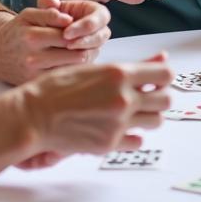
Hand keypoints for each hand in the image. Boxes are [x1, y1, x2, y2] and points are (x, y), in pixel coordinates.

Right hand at [0, 0, 110, 84]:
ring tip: (85, 53)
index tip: (86, 31)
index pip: (68, 34)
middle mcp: (34, 57)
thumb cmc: (14, 33)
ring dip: (81, 61)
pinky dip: (71, 72)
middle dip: (85, 47)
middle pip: (73, 54)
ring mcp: (35, 74)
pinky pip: (61, 79)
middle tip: (92, 44)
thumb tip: (68, 19)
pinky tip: (73, 65)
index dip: (80, 32)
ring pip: (70, 68)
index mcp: (33, 36)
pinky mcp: (35, 85)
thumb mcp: (27, 15)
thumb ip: (48, 13)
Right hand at [16, 54, 172, 158]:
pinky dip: (133, 134)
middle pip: (166, 100)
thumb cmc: (59, 86)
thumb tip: (163, 57)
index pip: (166, 74)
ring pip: (156, 121)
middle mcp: (124, 99)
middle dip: (160, 96)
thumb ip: (131, 66)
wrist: (34, 115)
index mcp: (120, 74)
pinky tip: (119, 127)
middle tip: (146, 96)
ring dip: (149, 116)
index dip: (163, 76)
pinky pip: (138, 141)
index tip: (155, 78)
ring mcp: (118, 123)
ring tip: (133, 112)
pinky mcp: (110, 143)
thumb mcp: (94, 67)